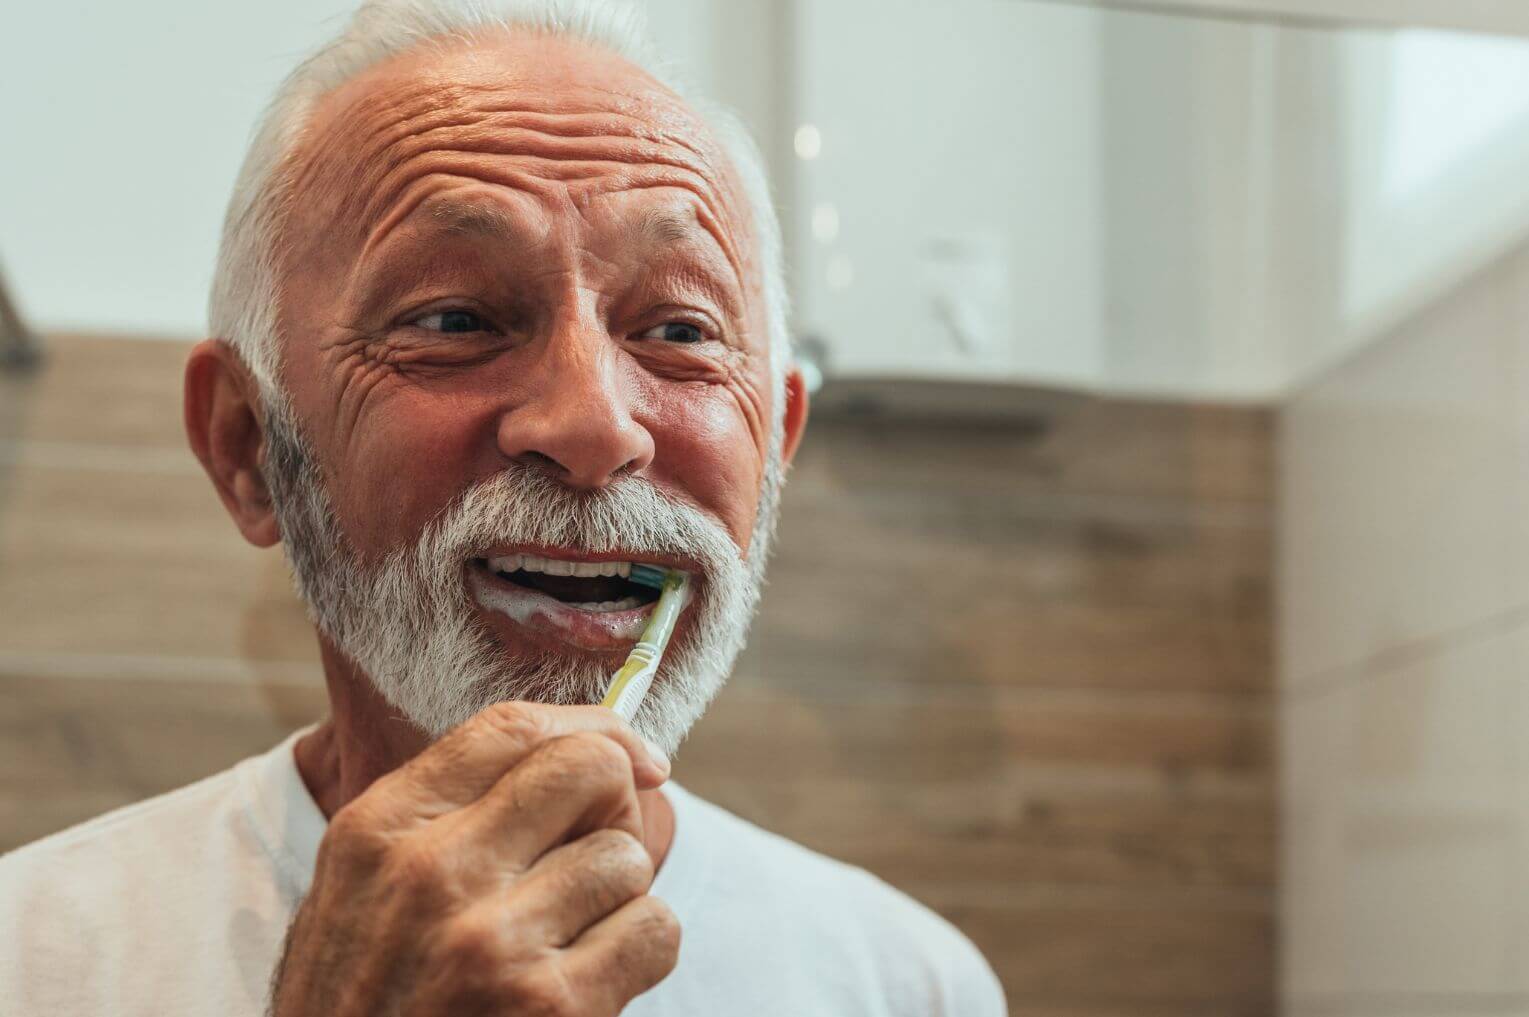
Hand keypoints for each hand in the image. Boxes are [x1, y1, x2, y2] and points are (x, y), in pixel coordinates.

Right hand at [267, 702, 679, 1015]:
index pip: (510, 728)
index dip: (592, 728)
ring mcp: (492, 941)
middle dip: (615, 806)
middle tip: (595, 853)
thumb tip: (585, 749)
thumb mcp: (359, 893)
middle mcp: (432, 873)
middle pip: (588, 770)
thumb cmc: (364, 1003)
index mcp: (378, 831)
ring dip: (617, 897)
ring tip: (566, 940)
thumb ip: (441, 815)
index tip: (633, 756)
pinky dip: (639, 953)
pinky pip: (654, 929)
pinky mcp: (550, 1006)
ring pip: (627, 857)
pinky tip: (592, 981)